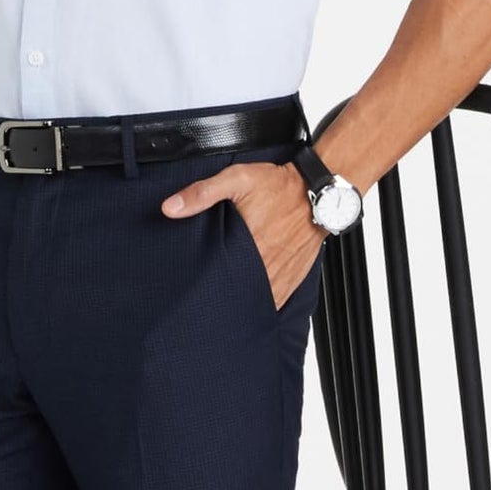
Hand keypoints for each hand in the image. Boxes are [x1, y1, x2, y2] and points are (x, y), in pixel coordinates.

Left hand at [160, 159, 323, 309]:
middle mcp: (267, 264)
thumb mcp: (237, 179)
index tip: (195, 292)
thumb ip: (202, 193)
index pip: (221, 277)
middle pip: (239, 293)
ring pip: (259, 300)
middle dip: (223, 299)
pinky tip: (254, 307)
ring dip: (244, 304)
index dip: (207, 288)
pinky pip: (279, 298)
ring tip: (227, 309)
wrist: (320, 190)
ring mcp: (282, 272)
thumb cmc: (281, 186)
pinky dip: (266, 304)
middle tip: (208, 305)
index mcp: (249, 245)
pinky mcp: (295, 274)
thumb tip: (170, 207)